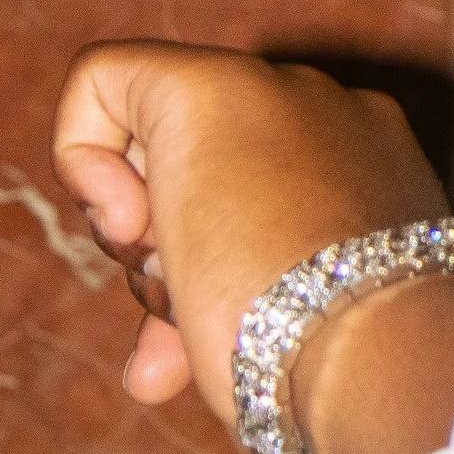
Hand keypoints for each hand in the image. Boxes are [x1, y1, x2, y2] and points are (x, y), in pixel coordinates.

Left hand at [51, 44, 453, 453]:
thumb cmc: (340, 365)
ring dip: (147, 242)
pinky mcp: (203, 84)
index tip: (217, 311)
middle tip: (184, 318)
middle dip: (171, 258)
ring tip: (180, 296)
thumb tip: (151, 373)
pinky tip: (128, 225)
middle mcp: (327, 112)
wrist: (370, 356)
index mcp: (369, 164)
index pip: (252, 195)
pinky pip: (103, 80)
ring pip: (156, 150)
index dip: (207, 259)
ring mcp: (273, 91)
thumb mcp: (292, 328)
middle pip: (198, 174)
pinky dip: (82, 156)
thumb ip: (229, 315)